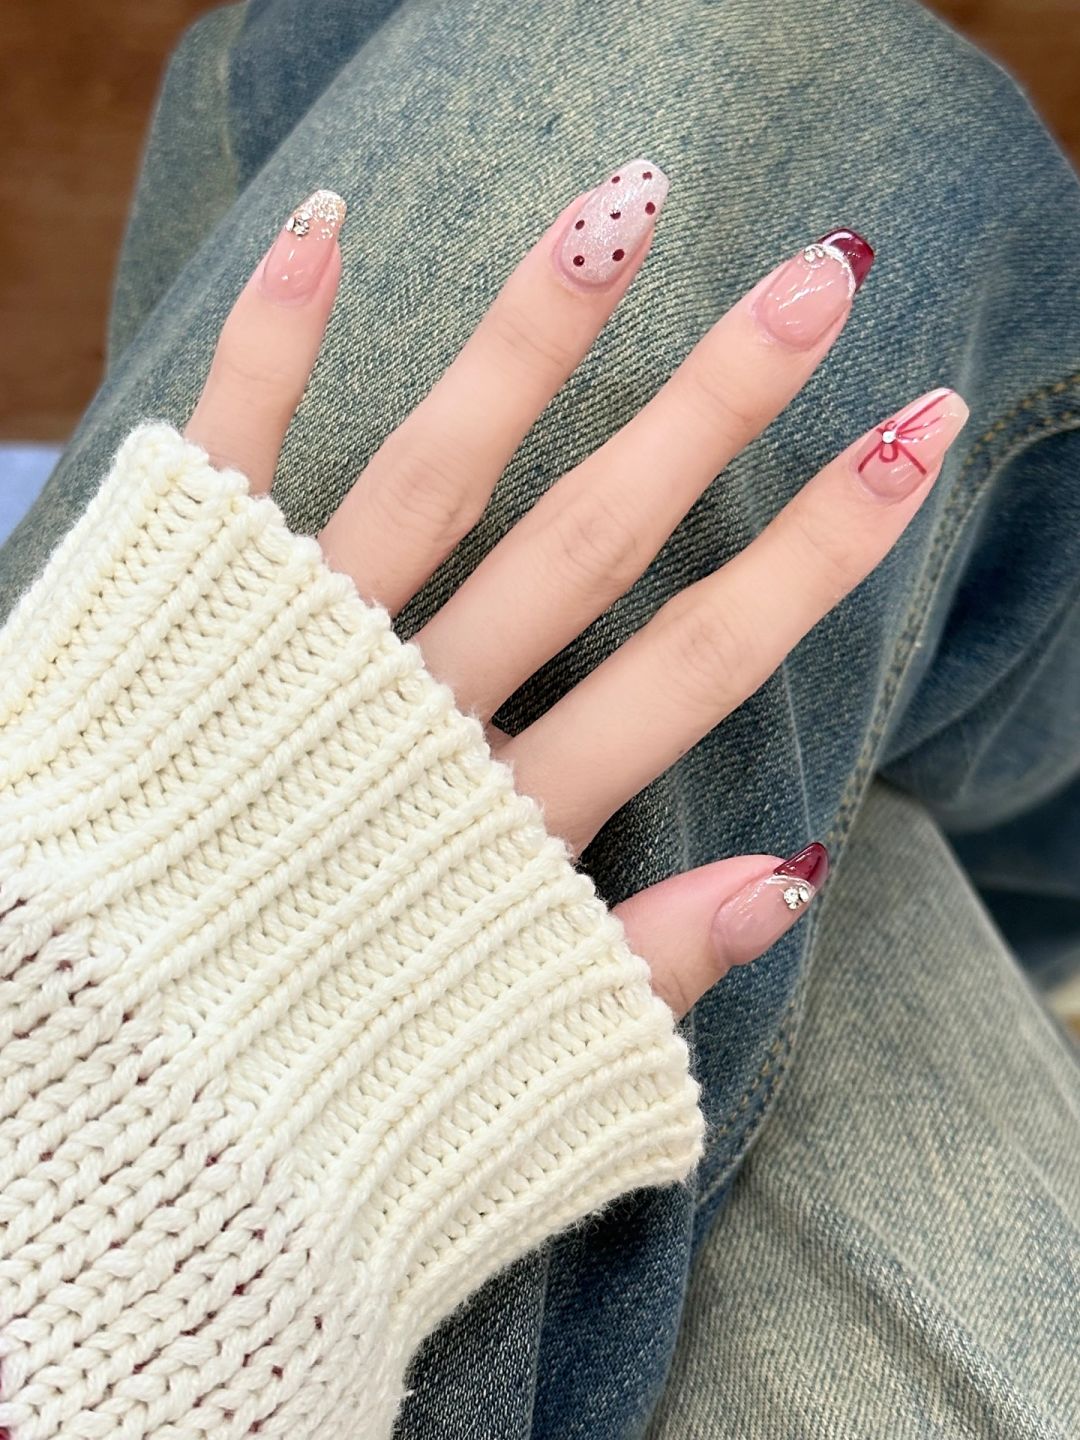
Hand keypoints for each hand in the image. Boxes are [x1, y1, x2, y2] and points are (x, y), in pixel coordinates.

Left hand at [185, 166, 966, 1017]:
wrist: (107, 1087)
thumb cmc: (312, 1079)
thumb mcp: (509, 1041)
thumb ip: (647, 960)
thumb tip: (798, 873)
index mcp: (506, 821)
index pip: (702, 662)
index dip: (820, 551)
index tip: (914, 437)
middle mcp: (418, 724)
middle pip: (595, 544)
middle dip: (715, 413)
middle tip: (818, 281)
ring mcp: (300, 664)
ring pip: (436, 480)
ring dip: (529, 344)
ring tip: (618, 212)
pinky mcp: (185, 629)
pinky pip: (229, 474)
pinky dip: (268, 355)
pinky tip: (322, 230)